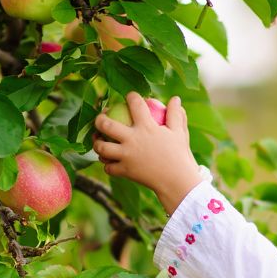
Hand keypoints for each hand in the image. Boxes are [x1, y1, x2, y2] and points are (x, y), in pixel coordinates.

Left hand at [92, 92, 203, 215]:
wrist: (177, 181)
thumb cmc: (179, 155)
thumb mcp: (179, 132)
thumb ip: (175, 114)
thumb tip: (175, 99)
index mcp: (146, 127)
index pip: (134, 104)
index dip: (130, 96)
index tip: (129, 96)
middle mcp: (132, 139)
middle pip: (106, 125)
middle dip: (99, 119)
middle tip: (101, 119)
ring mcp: (126, 156)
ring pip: (102, 148)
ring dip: (97, 144)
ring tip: (99, 141)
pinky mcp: (125, 171)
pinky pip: (109, 168)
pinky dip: (107, 165)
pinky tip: (109, 162)